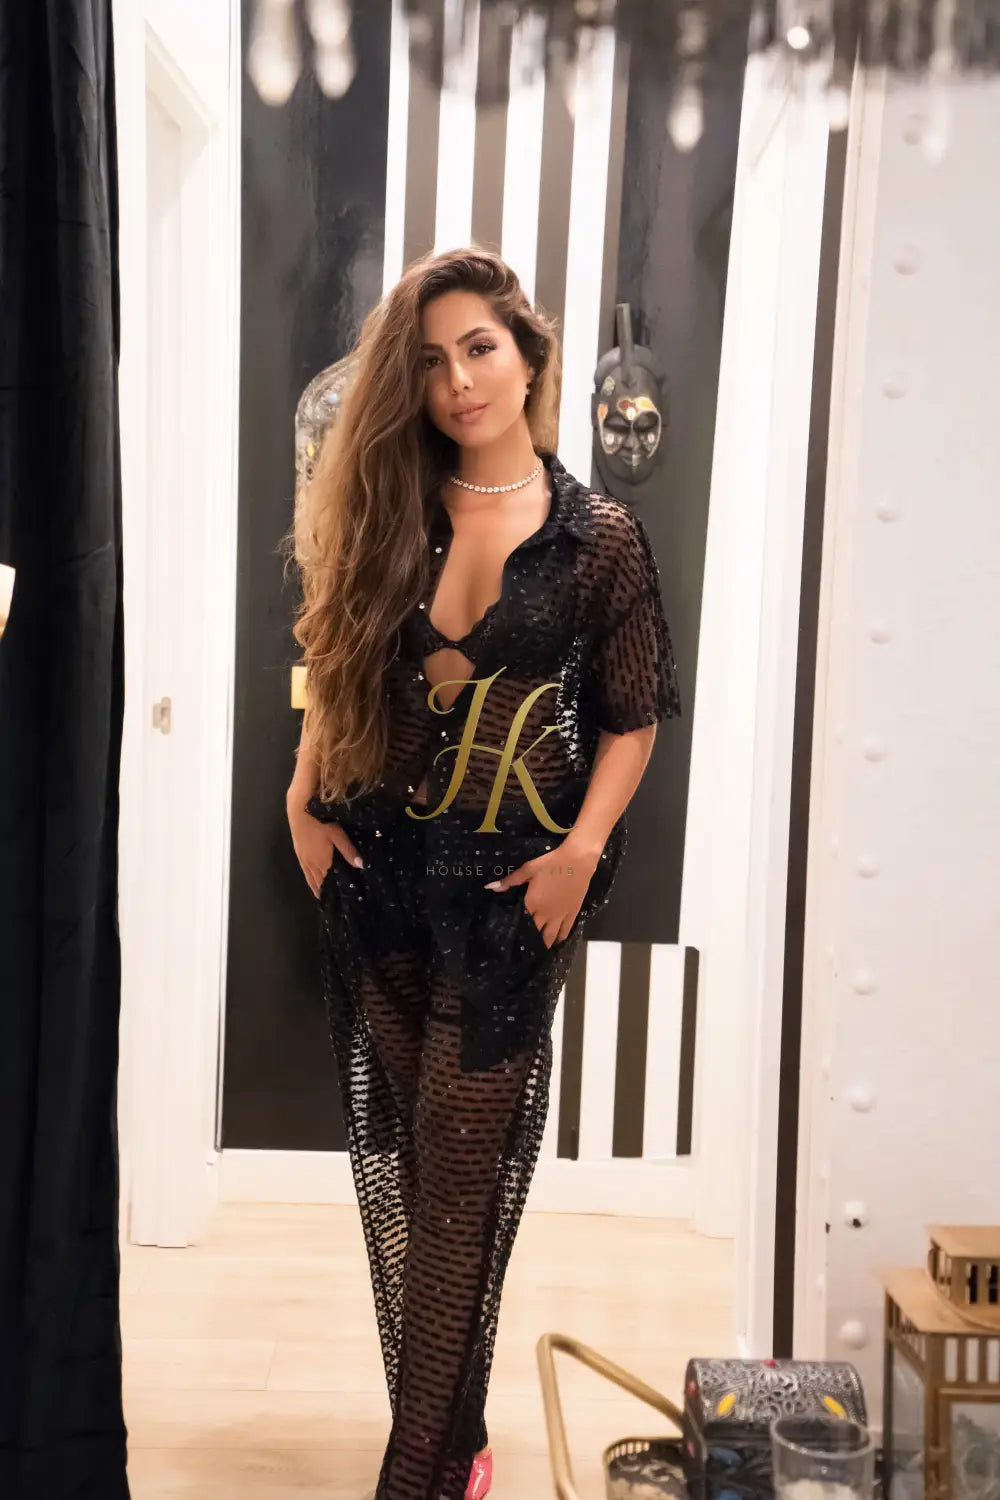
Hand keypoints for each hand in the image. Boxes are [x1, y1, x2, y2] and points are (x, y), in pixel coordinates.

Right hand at [286, 791, 362, 896]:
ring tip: (322, 897)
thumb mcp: (337, 834)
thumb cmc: (321, 821)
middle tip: (333, 903)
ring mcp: (303, 859)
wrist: (299, 810)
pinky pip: (305, 872)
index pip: (328, 882)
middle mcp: (311, 864)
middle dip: (325, 892)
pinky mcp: (299, 853)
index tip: (340, 901)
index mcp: (322, 861)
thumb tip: (361, 866)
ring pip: (310, 878)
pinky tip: (312, 881)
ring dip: (316, 888)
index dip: (333, 891)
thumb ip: (348, 851)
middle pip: (318, 883)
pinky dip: (309, 880)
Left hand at [484, 836, 602, 947]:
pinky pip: (565, 931)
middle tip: (523, 947)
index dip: (516, 928)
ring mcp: (560, 916)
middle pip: (535, 931)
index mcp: (532, 903)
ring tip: (538, 951)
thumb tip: (490, 887)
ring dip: (544, 944)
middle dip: (529, 939)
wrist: (577, 860)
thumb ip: (510, 881)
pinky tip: (556, 942)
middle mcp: (545, 914)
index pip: (521, 920)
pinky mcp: (572, 914)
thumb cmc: (551, 863)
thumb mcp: (528, 869)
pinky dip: (560, 938)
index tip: (509, 937)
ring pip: (550, 936)